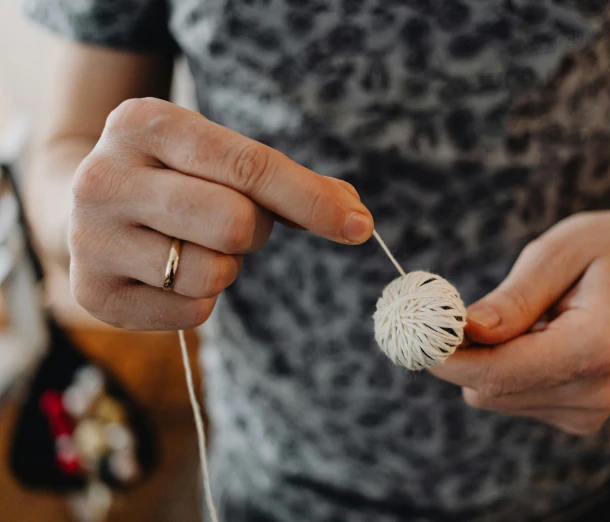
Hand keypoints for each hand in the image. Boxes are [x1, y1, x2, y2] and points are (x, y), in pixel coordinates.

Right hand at [69, 98, 372, 329]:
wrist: (88, 205)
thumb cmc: (177, 176)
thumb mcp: (219, 156)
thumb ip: (288, 183)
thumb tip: (357, 218)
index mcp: (143, 123)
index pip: (250, 166)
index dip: (312, 200)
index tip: (358, 225)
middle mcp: (104, 177)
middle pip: (236, 224)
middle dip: (255, 230)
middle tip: (232, 222)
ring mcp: (90, 238)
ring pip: (214, 273)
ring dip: (226, 266)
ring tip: (193, 243)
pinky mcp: (93, 293)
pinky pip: (192, 312)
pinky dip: (201, 298)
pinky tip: (170, 272)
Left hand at [429, 208, 609, 434]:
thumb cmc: (604, 248)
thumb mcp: (556, 254)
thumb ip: (513, 299)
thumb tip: (468, 331)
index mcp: (595, 348)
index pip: (498, 372)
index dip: (447, 355)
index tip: (413, 330)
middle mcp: (594, 391)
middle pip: (488, 389)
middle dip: (461, 353)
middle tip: (451, 311)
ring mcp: (587, 410)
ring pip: (492, 396)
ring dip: (485, 358)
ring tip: (516, 316)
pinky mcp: (577, 415)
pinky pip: (510, 397)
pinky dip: (503, 367)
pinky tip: (531, 337)